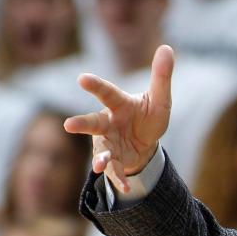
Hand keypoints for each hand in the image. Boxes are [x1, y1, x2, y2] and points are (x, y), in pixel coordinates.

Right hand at [64, 44, 173, 192]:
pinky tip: (124, 188)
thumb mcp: (160, 99)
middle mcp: (108, 124)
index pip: (106, 93)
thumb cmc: (148, 116)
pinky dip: (118, 179)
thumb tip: (167, 48)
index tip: (82, 79)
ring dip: (99, 158)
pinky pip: (114, 171)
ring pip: (100, 150)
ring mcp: (108, 144)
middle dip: (81, 124)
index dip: (95, 85)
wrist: (146, 143)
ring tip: (98, 165)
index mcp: (118, 104)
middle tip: (68, 126)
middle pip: (93, 123)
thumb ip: (161, 76)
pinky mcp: (114, 162)